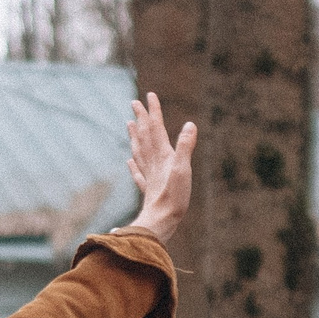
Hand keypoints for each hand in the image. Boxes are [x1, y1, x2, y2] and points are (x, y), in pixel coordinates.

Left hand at [123, 93, 196, 244]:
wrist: (161, 222)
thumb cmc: (173, 198)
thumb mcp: (183, 170)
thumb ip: (185, 147)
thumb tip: (190, 124)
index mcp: (162, 156)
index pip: (156, 128)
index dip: (153, 111)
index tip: (149, 95)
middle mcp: (153, 163)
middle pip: (144, 136)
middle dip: (140, 118)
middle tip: (134, 102)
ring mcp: (149, 176)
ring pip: (139, 151)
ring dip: (134, 137)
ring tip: (128, 124)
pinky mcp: (148, 190)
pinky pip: (138, 173)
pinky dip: (133, 164)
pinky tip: (129, 161)